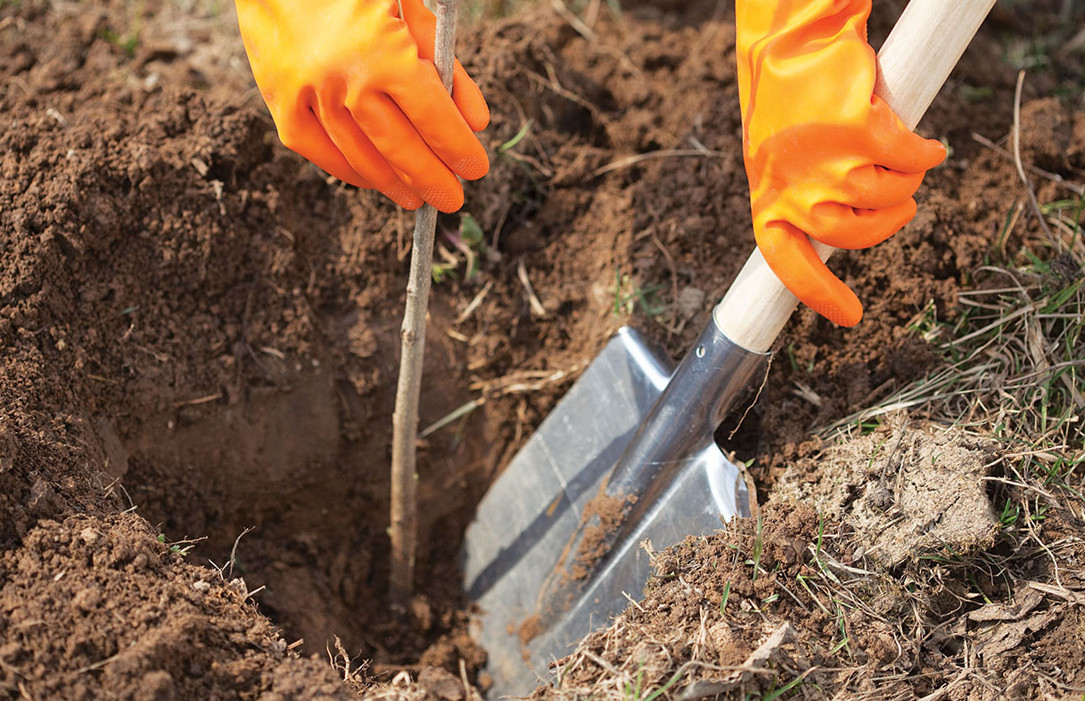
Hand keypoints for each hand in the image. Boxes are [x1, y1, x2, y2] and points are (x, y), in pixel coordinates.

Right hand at [235, 0, 489, 212]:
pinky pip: (319, 150)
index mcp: (385, 54)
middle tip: (452, 199)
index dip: (458, 150)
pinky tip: (374, 180)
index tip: (476, 169)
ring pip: (360, 158)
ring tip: (417, 197)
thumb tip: (476, 121)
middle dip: (433, 179)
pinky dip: (349, 170)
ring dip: (394, 184)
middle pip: (401, 149)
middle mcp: (345, 82)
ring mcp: (308, 96)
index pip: (434, 120)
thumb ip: (444, 62)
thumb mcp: (409, 7)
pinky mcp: (280, 101)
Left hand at [735, 0, 945, 325]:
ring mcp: (827, 166)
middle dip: (890, 220)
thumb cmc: (786, 108)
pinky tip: (926, 146)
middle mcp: (795, 194)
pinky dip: (925, 153)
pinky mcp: (860, 132)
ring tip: (901, 158)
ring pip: (891, 197)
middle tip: (900, 202)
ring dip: (907, 181)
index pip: (791, 268)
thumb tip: (839, 237)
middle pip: (860, 235)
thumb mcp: (777, 165)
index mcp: (768, 206)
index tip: (850, 319)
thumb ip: (801, 201)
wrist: (792, 46)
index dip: (821, 296)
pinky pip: (911, 159)